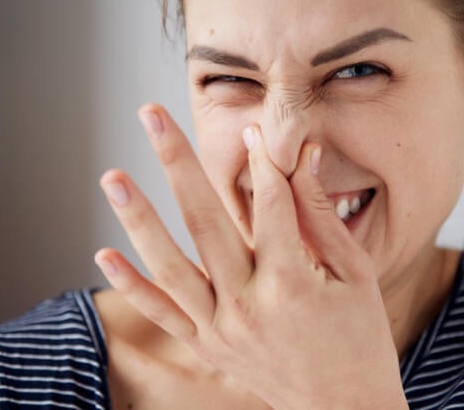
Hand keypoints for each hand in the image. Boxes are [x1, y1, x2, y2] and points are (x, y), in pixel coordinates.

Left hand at [94, 104, 407, 409]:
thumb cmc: (360, 338)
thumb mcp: (353, 274)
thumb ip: (320, 215)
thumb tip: (301, 157)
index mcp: (293, 287)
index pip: (270, 207)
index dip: (263, 163)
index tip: (252, 129)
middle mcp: (249, 308)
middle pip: (206, 223)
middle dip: (177, 163)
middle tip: (152, 116)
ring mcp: (221, 331)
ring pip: (171, 267)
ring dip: (139, 219)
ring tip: (112, 176)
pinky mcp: (206, 347)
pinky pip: (161, 314)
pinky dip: (130, 286)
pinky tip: (103, 253)